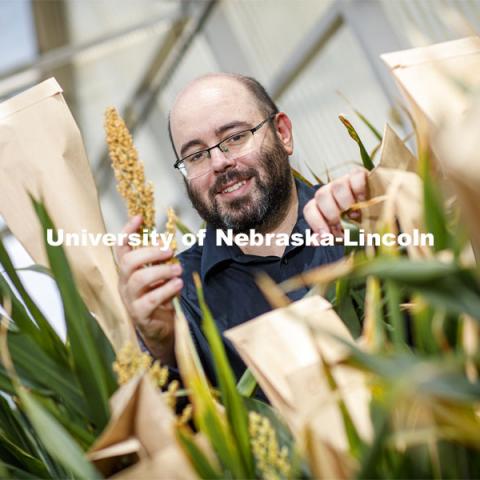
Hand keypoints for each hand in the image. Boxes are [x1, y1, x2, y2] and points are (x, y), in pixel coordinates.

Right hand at [115, 215, 182, 363]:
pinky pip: (150, 300)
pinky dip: (166, 290)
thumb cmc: (160, 298)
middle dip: (150, 252)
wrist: (161, 329)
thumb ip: (160, 260)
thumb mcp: (160, 275)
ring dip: (161, 271)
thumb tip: (164, 240)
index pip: (120, 248)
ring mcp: (130, 300)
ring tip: (178, 269)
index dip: (127, 232)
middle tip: (170, 250)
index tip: (139, 218)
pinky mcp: (140, 315)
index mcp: (128, 271)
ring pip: (139, 279)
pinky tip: (178, 284)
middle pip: (128, 262)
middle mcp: (124, 284)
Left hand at [303, 167, 366, 237]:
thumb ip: (328, 237)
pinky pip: (356, 176)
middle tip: (343, 224)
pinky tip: (364, 200)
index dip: (316, 223)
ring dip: (345, 202)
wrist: (378, 216)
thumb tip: (315, 240)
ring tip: (355, 214)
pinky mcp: (359, 175)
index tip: (326, 235)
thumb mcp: (343, 235)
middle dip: (331, 213)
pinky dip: (359, 188)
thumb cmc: (357, 226)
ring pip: (337, 186)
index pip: (310, 209)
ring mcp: (344, 181)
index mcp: (321, 206)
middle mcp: (329, 191)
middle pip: (321, 195)